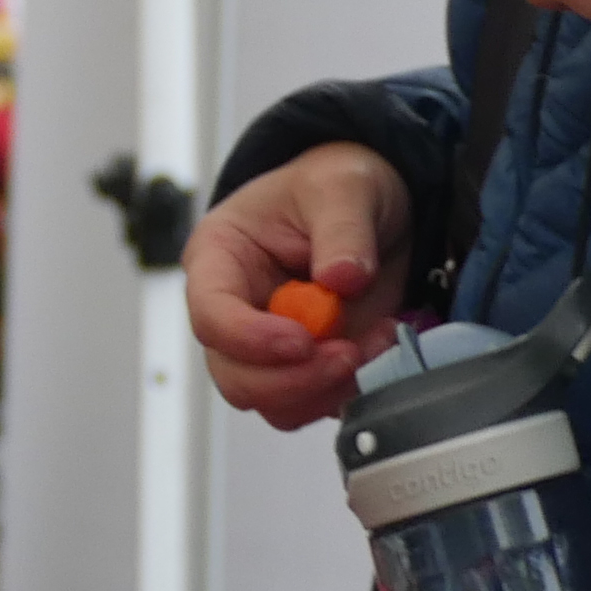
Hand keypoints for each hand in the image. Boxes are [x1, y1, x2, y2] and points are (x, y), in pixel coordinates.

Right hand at [185, 144, 411, 429]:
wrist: (373, 208)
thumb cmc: (336, 187)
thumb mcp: (344, 187)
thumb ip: (343, 230)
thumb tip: (341, 279)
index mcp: (219, 258)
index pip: (211, 313)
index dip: (249, 337)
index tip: (303, 340)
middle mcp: (234, 310)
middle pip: (235, 375)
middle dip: (294, 377)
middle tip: (349, 353)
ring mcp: (268, 346)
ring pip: (274, 402)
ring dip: (328, 387)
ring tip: (377, 340)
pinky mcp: (306, 368)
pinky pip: (315, 403)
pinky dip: (350, 390)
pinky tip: (380, 346)